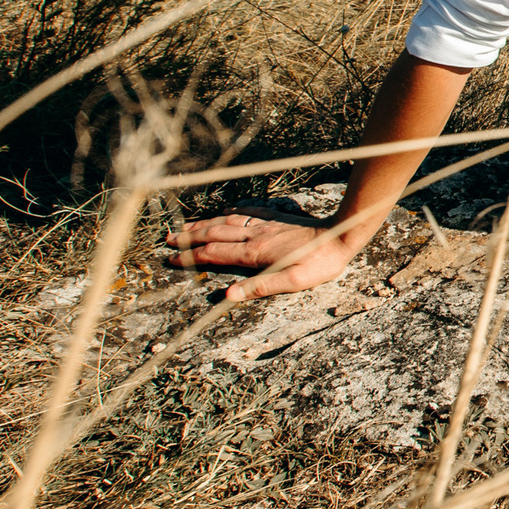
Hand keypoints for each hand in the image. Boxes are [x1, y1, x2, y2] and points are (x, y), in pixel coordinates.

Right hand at [164, 213, 357, 302]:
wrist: (340, 235)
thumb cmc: (319, 263)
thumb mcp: (292, 282)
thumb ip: (259, 288)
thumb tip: (227, 296)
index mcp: (255, 254)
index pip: (214, 254)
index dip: (190, 257)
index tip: (171, 259)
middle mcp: (255, 236)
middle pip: (214, 234)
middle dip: (189, 238)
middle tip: (167, 240)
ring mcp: (264, 225)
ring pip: (226, 222)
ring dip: (204, 224)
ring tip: (185, 226)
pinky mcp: (276, 218)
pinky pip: (246, 213)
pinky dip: (229, 213)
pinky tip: (224, 213)